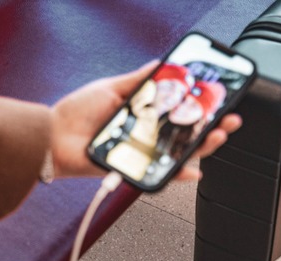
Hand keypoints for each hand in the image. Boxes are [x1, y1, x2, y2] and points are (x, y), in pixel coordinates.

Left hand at [50, 61, 241, 180]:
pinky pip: (160, 174)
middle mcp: (146, 136)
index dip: (201, 109)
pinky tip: (192, 170)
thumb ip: (140, 81)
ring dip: (202, 147)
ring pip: (179, 154)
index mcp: (144, 117)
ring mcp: (141, 153)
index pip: (179, 114)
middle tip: (228, 120)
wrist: (52, 136)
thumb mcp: (112, 89)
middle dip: (212, 128)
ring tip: (216, 136)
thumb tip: (162, 65)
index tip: (219, 101)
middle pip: (186, 136)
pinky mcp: (133, 169)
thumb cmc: (76, 114)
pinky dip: (177, 174)